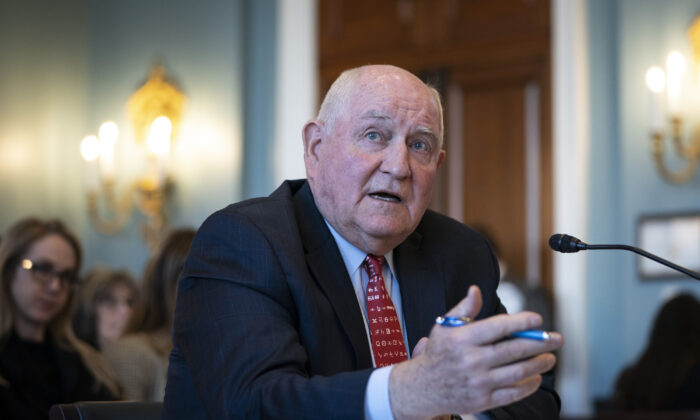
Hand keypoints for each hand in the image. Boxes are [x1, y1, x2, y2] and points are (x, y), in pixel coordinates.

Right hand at [389, 285, 562, 418]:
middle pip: (514, 350)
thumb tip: (476, 290)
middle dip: (540, 343)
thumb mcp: (444, 327)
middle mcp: (471, 360)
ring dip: (539, 365)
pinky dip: (528, 386)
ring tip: (550, 358)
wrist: (422, 387)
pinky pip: (512, 393)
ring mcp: (478, 382)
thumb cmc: (438, 353)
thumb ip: (464, 309)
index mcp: (463, 339)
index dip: (521, 322)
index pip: (498, 327)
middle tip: (556, 339)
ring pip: (517, 373)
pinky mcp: (482, 400)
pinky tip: (536, 378)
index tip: (537, 319)